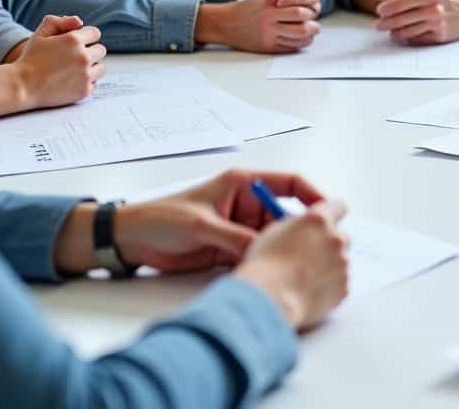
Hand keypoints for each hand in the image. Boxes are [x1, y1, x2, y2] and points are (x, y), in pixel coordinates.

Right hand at [14, 15, 106, 110]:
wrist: (23, 86)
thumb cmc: (31, 58)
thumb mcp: (40, 34)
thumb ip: (59, 22)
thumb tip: (79, 21)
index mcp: (74, 40)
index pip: (95, 33)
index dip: (85, 37)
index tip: (75, 43)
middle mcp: (83, 56)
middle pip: (100, 50)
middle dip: (90, 51)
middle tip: (73, 57)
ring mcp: (86, 75)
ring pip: (101, 67)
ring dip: (92, 67)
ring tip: (75, 69)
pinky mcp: (85, 90)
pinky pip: (95, 82)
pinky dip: (86, 82)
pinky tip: (72, 80)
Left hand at [114, 169, 326, 272]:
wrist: (130, 241)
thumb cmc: (161, 219)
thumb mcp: (202, 225)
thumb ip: (235, 238)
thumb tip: (265, 252)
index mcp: (241, 184)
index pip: (288, 183)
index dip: (312, 195)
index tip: (328, 212)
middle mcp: (244, 204)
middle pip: (286, 214)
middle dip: (301, 230)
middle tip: (317, 248)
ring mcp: (239, 227)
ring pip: (273, 238)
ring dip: (283, 250)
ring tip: (300, 265)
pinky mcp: (230, 249)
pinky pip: (257, 255)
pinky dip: (266, 263)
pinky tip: (276, 275)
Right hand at [196, 0, 320, 52]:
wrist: (226, 23)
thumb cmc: (248, 7)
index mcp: (270, 7)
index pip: (298, 10)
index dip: (309, 11)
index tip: (312, 11)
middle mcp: (269, 22)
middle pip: (301, 26)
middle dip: (313, 26)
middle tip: (316, 25)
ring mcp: (268, 36)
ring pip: (297, 39)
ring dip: (309, 36)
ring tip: (311, 32)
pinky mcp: (267, 47)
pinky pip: (289, 48)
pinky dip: (300, 44)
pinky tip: (302, 40)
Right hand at [234, 200, 350, 330]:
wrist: (270, 300)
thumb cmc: (265, 265)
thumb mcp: (273, 232)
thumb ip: (295, 225)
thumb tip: (302, 227)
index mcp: (318, 220)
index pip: (338, 206)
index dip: (332, 213)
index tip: (326, 221)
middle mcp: (335, 239)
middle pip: (341, 236)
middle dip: (329, 244)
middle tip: (310, 254)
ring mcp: (342, 265)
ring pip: (340, 262)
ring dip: (328, 266)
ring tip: (304, 278)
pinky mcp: (343, 288)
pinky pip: (339, 283)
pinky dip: (328, 285)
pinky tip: (309, 291)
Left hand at [373, 0, 458, 43]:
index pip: (399, 4)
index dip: (385, 8)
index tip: (380, 10)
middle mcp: (434, 10)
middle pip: (400, 20)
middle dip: (385, 23)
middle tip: (378, 24)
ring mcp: (437, 25)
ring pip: (406, 32)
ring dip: (394, 32)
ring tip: (389, 29)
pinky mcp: (440, 37)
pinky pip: (417, 39)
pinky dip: (407, 37)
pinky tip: (403, 33)